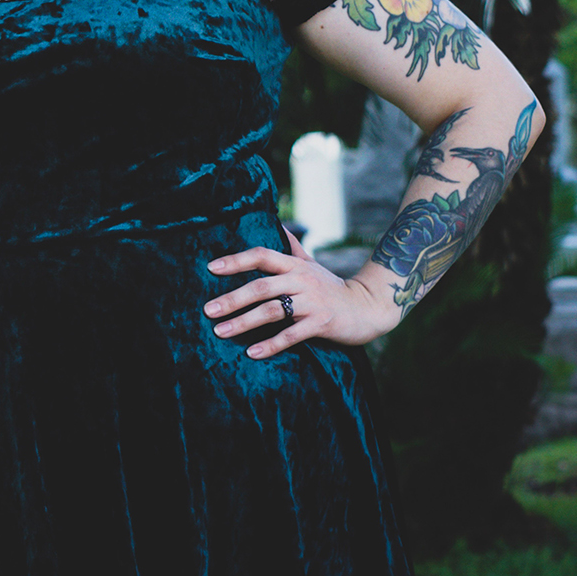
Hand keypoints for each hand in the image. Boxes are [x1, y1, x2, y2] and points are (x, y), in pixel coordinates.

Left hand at [205, 230, 400, 357]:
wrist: (368, 307)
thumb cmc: (332, 287)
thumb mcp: (311, 264)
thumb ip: (292, 248)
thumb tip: (277, 223)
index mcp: (294, 266)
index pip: (261, 256)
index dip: (236, 261)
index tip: (211, 268)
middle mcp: (301, 281)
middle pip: (260, 287)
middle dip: (232, 299)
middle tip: (208, 310)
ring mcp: (312, 302)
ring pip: (271, 311)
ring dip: (244, 322)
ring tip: (221, 332)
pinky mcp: (321, 323)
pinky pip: (292, 335)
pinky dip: (271, 344)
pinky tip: (253, 352)